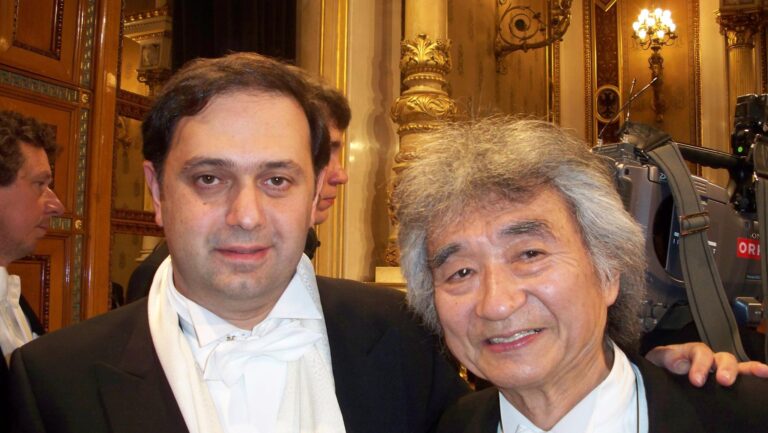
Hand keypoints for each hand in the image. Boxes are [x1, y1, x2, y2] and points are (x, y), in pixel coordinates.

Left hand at [645, 342, 767, 386]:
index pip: (699, 352)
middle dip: (726, 368)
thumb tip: (680, 363)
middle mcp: (707, 359)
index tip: (697, 380)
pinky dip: (755, 374)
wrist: (658, 377)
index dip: (700, 364)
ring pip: (735, 365)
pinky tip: (765, 375)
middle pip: (722, 357)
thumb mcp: (656, 360)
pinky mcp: (723, 381)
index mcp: (689, 352)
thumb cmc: (659, 367)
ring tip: (760, 372)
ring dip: (747, 369)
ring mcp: (717, 369)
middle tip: (724, 380)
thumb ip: (666, 358)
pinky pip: (743, 376)